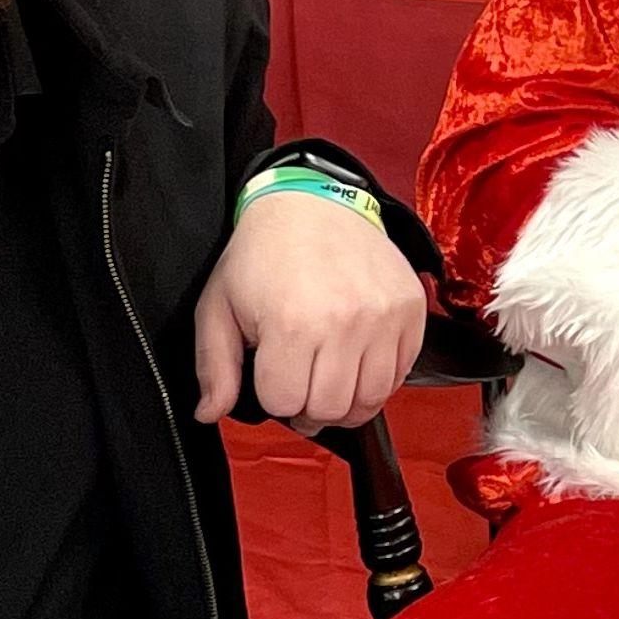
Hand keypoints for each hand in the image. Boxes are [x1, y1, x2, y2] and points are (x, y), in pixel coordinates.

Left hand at [195, 190, 427, 429]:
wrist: (312, 205)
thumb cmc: (262, 254)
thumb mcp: (218, 306)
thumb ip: (214, 367)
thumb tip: (208, 414)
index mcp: (292, 324)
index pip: (286, 403)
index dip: (274, 397)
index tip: (273, 378)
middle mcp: (344, 323)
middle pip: (331, 409)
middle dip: (309, 407)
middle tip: (302, 388)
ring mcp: (383, 318)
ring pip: (371, 399)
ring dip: (347, 402)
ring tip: (330, 383)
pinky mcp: (410, 311)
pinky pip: (401, 374)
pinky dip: (378, 379)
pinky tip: (356, 363)